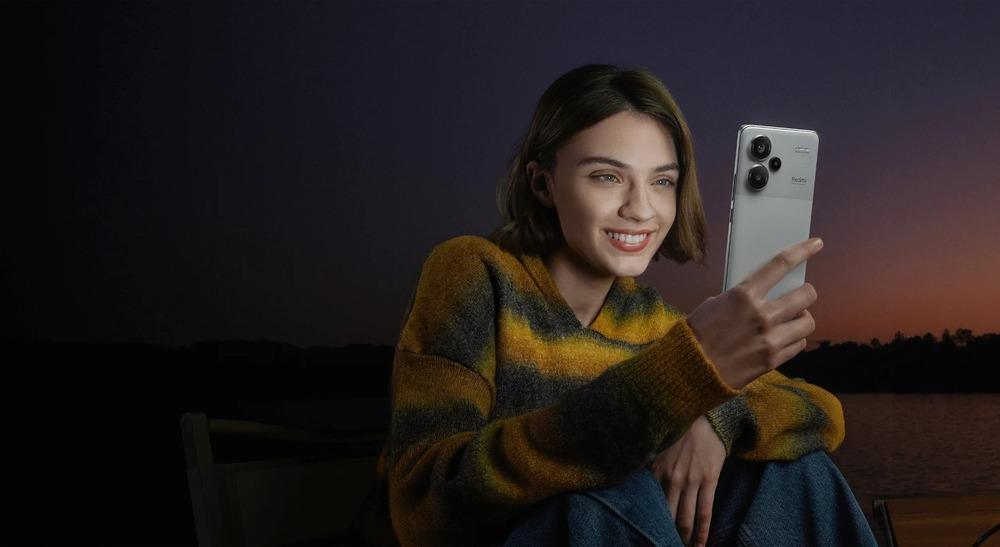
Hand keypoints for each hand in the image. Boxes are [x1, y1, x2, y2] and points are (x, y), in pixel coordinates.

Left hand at [650, 415, 725, 546]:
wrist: (707, 421)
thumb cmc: (681, 435)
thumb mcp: (659, 449)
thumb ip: (650, 469)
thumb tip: (636, 484)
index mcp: (656, 471)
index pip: (651, 505)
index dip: (649, 523)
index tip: (648, 536)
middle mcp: (672, 478)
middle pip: (667, 516)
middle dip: (665, 536)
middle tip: (664, 546)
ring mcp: (691, 481)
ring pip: (686, 519)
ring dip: (685, 539)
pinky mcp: (709, 481)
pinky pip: (705, 512)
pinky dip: (703, 532)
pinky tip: (701, 544)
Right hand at [686, 238, 822, 389]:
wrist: (691, 370)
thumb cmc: (698, 334)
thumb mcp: (714, 305)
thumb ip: (741, 298)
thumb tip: (761, 294)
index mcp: (743, 295)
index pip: (781, 264)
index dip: (802, 251)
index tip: (815, 244)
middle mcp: (761, 315)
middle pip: (806, 295)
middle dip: (806, 293)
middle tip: (801, 295)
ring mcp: (770, 339)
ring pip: (807, 322)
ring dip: (802, 318)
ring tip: (792, 320)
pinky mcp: (773, 360)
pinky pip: (799, 344)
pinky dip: (794, 339)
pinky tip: (784, 338)